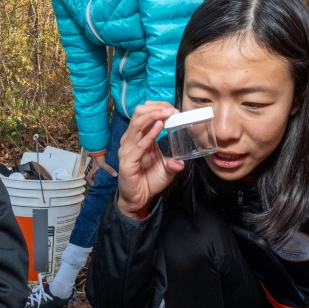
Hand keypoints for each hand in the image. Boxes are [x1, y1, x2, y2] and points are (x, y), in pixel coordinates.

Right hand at [85, 154, 116, 185]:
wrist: (98, 148)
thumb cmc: (98, 157)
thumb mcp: (103, 164)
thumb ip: (109, 169)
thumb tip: (115, 175)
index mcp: (93, 169)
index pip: (88, 177)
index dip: (90, 182)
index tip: (95, 184)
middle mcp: (94, 167)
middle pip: (94, 174)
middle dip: (97, 178)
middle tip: (103, 181)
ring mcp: (97, 163)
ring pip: (98, 170)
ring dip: (102, 173)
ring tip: (108, 176)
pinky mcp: (100, 160)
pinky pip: (102, 166)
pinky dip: (105, 168)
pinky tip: (110, 169)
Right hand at [117, 101, 185, 219]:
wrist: (139, 199)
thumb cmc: (150, 181)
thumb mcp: (166, 169)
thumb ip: (173, 163)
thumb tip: (182, 161)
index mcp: (139, 138)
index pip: (144, 115)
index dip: (157, 108)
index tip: (173, 108)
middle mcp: (131, 141)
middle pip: (138, 115)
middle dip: (155, 108)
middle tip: (171, 109)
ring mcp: (127, 150)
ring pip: (137, 125)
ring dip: (153, 116)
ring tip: (167, 113)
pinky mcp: (127, 161)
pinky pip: (139, 145)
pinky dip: (149, 134)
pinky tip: (159, 127)